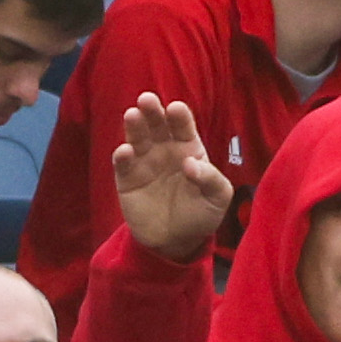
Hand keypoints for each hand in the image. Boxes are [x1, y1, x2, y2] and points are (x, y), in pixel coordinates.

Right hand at [112, 94, 233, 263]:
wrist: (176, 241)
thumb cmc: (201, 214)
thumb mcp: (218, 198)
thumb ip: (212, 179)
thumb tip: (191, 164)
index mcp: (189, 148)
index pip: (183, 126)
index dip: (179, 116)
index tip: (176, 109)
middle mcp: (165, 149)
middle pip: (157, 124)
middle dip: (152, 111)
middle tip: (147, 100)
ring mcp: (144, 161)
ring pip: (137, 137)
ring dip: (134, 126)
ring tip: (133, 115)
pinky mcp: (127, 177)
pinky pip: (122, 163)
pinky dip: (122, 155)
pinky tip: (125, 151)